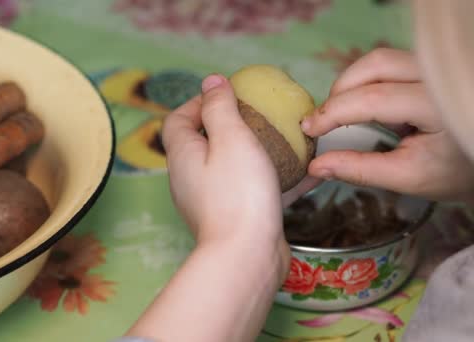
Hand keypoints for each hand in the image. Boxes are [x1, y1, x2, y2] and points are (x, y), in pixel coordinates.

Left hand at [162, 74, 315, 250]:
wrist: (246, 257)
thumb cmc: (237, 193)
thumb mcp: (230, 138)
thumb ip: (219, 107)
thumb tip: (211, 82)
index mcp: (182, 155)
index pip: (177, 120)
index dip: (198, 102)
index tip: (228, 95)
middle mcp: (191, 178)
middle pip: (204, 142)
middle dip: (231, 125)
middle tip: (260, 115)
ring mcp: (212, 200)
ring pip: (232, 167)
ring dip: (256, 151)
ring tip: (286, 139)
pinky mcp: (236, 218)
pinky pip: (254, 190)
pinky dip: (275, 179)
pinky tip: (308, 171)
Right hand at [301, 48, 473, 201]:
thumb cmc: (452, 171)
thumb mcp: (407, 177)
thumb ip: (360, 170)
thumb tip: (315, 167)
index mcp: (437, 106)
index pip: (374, 98)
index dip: (334, 112)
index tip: (308, 129)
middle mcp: (437, 77)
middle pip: (376, 65)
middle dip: (341, 91)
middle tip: (324, 121)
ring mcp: (433, 68)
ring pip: (380, 59)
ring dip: (351, 84)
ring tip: (341, 114)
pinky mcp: (427, 67)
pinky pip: (388, 64)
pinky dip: (365, 81)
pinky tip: (361, 105)